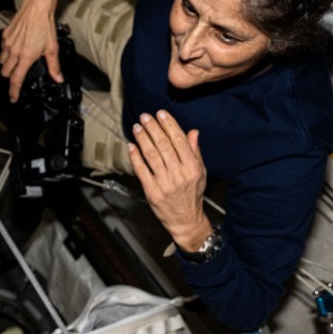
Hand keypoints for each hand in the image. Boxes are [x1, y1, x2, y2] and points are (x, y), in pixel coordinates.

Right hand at [0, 0, 63, 101]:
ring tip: (16, 62)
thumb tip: (58, 78)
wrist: (36, 7)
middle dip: (10, 77)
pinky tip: (14, 48)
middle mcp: (14, 51)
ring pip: (2, 61)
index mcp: (26, 57)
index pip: (16, 80)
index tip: (13, 98)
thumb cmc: (44, 24)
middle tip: (17, 76)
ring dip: (7, 65)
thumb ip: (54, 66)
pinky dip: (6, 52)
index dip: (13, 92)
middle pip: (6, 73)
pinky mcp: (5, 35)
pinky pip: (2, 49)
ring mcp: (8, 43)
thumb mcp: (52, 48)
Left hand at [128, 110, 212, 250]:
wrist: (185, 220)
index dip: (169, 125)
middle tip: (145, 117)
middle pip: (163, 145)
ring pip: (151, 155)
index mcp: (192, 167)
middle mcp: (179, 174)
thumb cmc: (192, 194)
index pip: (179, 141)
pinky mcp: (152, 192)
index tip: (161, 113)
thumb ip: (195, 151)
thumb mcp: (200, 172)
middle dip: (153, 128)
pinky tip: (131, 146)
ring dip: (142, 139)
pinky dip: (135, 157)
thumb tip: (193, 132)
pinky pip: (141, 171)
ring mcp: (164, 184)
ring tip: (137, 127)